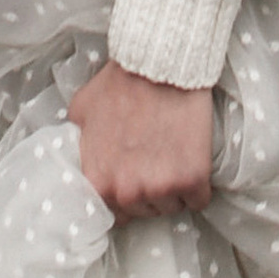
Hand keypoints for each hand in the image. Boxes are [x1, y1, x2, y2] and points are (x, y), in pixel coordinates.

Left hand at [68, 60, 215, 219]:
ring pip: (170, 207)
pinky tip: (192, 158)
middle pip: (143, 211)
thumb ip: (80, 146)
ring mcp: (160, 188)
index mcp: (98, 181)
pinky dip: (198, 185)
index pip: (113, 213)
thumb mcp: (82, 112)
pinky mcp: (192, 179)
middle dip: (149, 189)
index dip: (125, 192)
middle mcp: (127, 191)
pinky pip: (198, 199)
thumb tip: (81, 159)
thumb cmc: (120, 83)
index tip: (134, 177)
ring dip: (174, 188)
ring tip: (172, 153)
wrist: (160, 64)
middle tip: (154, 157)